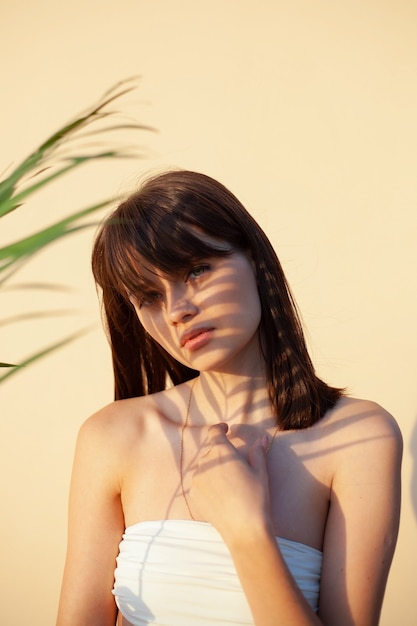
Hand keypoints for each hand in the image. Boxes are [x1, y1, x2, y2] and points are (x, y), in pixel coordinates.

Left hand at [189, 423, 273, 543]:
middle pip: (210, 450)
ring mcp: (197, 479)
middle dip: (221, 452)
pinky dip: (208, 482)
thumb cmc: (256, 498)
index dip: (220, 428)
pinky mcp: (194, 494)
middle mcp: (205, 462)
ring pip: (204, 466)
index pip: (214, 431)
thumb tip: (261, 438)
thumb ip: (258, 452)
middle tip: (235, 464)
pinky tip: (222, 493)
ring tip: (229, 481)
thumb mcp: (261, 472)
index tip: (226, 430)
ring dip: (213, 467)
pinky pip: (200, 482)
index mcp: (221, 452)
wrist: (244, 529)